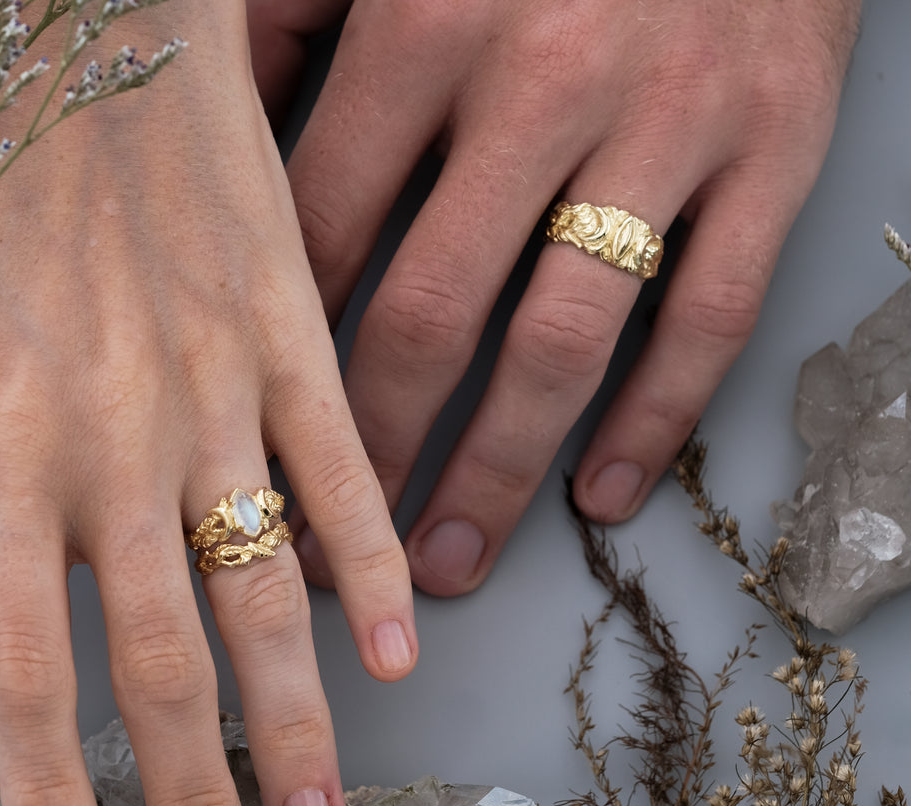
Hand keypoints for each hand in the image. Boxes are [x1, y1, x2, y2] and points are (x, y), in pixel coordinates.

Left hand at [0, 0, 415, 805]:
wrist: (88, 33)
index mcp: (8, 446)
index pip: (31, 662)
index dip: (52, 792)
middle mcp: (118, 442)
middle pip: (162, 658)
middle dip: (192, 797)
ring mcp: (219, 395)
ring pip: (265, 591)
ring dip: (295, 723)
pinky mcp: (294, 344)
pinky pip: (342, 474)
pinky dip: (372, 568)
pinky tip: (399, 654)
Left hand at [249, 0, 860, 594]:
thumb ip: (301, 15)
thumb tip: (224, 122)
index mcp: (430, 18)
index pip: (327, 231)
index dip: (283, 354)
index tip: (260, 443)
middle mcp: (544, 81)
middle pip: (432, 310)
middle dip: (372, 447)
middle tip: (331, 545)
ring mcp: (667, 126)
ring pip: (565, 340)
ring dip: (499, 470)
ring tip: (450, 560)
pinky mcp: (772, 153)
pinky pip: (711, 316)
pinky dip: (657, 420)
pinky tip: (604, 496)